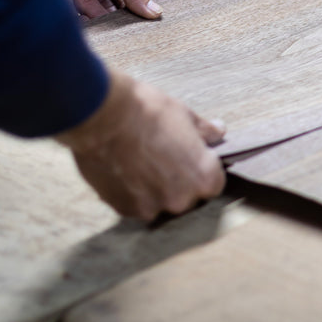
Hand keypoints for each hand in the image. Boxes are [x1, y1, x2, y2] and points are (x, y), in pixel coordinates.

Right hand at [56, 70, 227, 221]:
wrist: (102, 116)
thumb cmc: (146, 112)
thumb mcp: (184, 114)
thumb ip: (205, 131)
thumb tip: (219, 132)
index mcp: (203, 178)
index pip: (213, 183)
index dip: (201, 169)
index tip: (190, 158)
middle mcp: (181, 199)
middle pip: (186, 196)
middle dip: (178, 180)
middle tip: (162, 157)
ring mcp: (151, 207)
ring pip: (159, 201)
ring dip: (153, 187)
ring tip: (140, 161)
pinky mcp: (123, 208)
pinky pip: (134, 204)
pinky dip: (131, 191)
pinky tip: (125, 169)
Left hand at [63, 0, 160, 19]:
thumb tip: (153, 10)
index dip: (129, 2)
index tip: (138, 21)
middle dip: (113, 12)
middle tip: (122, 28)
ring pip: (86, 1)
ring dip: (97, 15)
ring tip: (108, 28)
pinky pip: (67, 1)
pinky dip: (78, 13)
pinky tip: (89, 22)